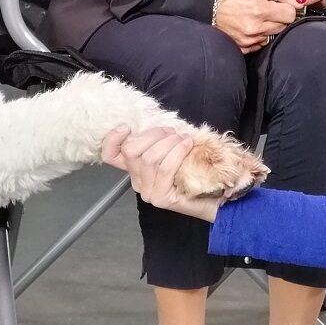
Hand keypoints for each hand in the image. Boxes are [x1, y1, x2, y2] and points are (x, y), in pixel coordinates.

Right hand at [100, 125, 221, 221]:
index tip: (126, 127)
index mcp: (135, 169)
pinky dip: (177, 152)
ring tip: (184, 139)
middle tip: (173, 132)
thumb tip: (161, 124)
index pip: (111, 155)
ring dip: (168, 142)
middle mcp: (137, 182)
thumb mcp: (173, 151)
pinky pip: (164, 169)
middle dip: (153, 135)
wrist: (214, 200)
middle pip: (131, 151)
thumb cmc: (195, 172)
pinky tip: (188, 145)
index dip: (112, 140)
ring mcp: (148, 192)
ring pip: (148, 158)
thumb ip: (160, 141)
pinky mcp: (161, 198)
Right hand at [213, 0, 297, 52]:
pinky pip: (261, 44)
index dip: (286, 8)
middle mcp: (255, 28)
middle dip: (278, 18)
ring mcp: (249, 40)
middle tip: (266, 11)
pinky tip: (250, 28)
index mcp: (260, 10)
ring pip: (272, 36)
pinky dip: (259, 37)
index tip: (280, 6)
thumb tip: (298, 2)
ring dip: (268, 29)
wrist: (209, 8)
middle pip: (283, 27)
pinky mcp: (244, 48)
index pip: (290, 14)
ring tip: (256, 19)